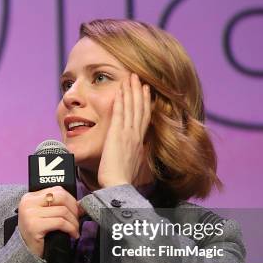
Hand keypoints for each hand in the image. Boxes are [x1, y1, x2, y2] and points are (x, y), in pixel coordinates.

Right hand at [18, 186, 80, 258]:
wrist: (25, 252)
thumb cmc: (37, 234)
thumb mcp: (45, 215)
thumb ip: (57, 206)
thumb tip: (80, 205)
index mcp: (30, 197)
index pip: (57, 190)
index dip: (71, 199)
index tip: (77, 210)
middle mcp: (28, 203)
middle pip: (61, 197)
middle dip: (74, 209)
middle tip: (77, 220)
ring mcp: (30, 214)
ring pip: (63, 211)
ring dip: (74, 222)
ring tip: (75, 229)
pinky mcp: (34, 226)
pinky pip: (60, 222)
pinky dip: (71, 228)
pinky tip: (72, 234)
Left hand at [98, 73, 151, 187]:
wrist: (118, 186)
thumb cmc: (122, 180)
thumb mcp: (132, 165)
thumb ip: (134, 155)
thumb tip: (135, 153)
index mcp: (140, 143)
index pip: (144, 118)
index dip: (146, 103)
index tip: (146, 91)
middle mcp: (136, 136)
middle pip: (140, 108)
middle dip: (139, 91)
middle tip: (138, 77)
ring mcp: (128, 134)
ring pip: (131, 107)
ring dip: (131, 90)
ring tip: (130, 77)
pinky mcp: (117, 135)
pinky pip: (120, 113)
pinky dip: (121, 100)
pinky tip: (120, 89)